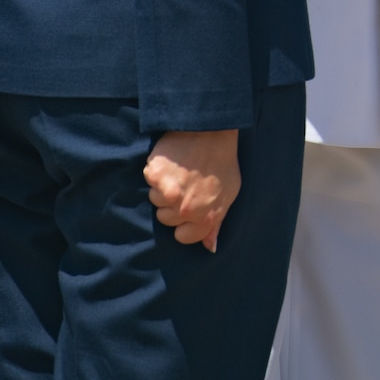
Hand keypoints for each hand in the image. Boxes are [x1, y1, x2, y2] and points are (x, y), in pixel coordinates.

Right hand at [145, 129, 240, 251]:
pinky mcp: (155, 176)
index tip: (190, 206)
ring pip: (155, 201)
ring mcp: (169, 193)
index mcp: (206, 217)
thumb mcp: (229, 193)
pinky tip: (172, 163)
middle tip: (187, 183)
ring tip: (180, 171)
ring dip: (164, 188)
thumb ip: (217, 223)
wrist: (210, 131)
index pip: (183, 237)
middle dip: (174, 204)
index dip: (185, 222)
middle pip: (166, 219)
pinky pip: (149, 183)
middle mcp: (186, 209)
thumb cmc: (222, 162)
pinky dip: (157, 173)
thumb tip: (210, 247)